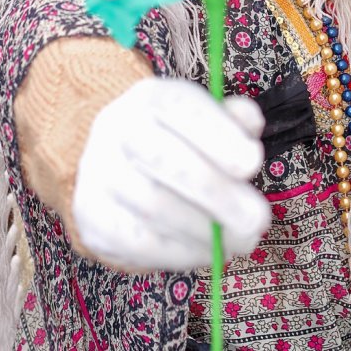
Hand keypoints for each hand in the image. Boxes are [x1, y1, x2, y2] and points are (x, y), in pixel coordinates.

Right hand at [72, 77, 270, 271]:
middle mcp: (115, 128)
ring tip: (243, 241)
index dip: (218, 134)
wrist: (116, 165)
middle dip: (216, 191)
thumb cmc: (177, 140)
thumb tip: (250, 123)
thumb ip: (232, 119)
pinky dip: (182, 252)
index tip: (253, 162)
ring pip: (153, 205)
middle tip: (257, 218)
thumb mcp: (206, 120)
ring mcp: (99, 173)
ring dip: (205, 230)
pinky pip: (139, 241)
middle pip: (164, 158)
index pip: (179, 107)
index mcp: (149, 97)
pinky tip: (210, 252)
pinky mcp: (93, 217)